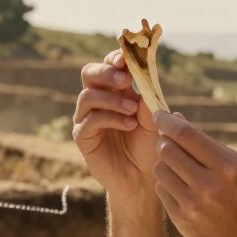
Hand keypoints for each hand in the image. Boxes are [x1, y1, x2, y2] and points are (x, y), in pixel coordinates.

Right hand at [72, 50, 158, 198]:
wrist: (143, 178)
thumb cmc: (150, 146)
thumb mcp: (154, 119)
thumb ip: (148, 98)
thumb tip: (145, 73)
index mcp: (116, 90)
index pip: (108, 65)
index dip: (115, 58)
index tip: (126, 58)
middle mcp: (98, 100)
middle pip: (89, 74)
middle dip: (106, 72)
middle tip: (125, 79)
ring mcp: (87, 118)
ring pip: (87, 96)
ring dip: (112, 99)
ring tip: (133, 110)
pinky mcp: (83, 137)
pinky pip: (89, 121)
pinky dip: (110, 119)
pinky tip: (129, 125)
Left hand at [152, 111, 236, 236]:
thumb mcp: (230, 165)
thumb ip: (202, 142)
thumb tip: (173, 118)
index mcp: (226, 165)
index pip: (186, 134)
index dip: (167, 121)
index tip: (158, 114)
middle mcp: (209, 184)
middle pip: (167, 150)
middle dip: (163, 142)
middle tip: (166, 141)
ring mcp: (193, 203)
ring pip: (160, 169)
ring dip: (164, 164)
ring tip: (178, 168)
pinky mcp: (181, 218)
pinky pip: (161, 189)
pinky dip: (166, 183)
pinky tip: (180, 187)